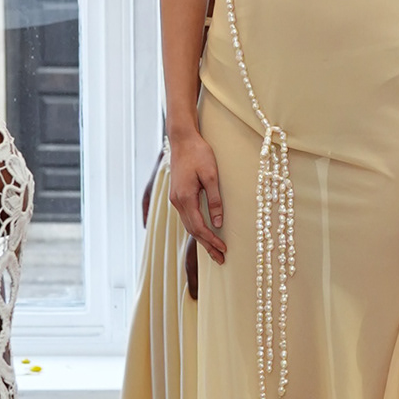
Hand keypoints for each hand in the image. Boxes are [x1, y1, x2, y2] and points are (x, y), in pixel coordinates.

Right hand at [169, 129, 225, 265]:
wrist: (182, 139)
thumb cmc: (198, 153)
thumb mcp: (211, 175)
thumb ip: (215, 199)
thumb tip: (218, 222)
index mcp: (185, 198)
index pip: (198, 227)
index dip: (211, 240)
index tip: (223, 249)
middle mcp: (177, 201)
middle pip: (192, 230)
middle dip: (207, 245)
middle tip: (221, 259)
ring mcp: (175, 198)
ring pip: (188, 225)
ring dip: (201, 238)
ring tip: (214, 250)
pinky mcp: (177, 195)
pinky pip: (186, 217)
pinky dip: (196, 228)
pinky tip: (203, 232)